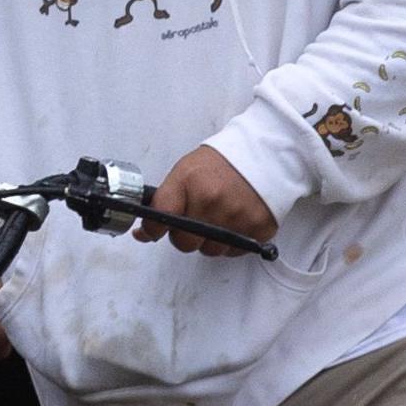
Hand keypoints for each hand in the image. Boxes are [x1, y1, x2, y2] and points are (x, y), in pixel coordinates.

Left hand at [137, 147, 276, 256]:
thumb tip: (142, 234)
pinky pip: (234, 252)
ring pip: (211, 251)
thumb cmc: (219, 164)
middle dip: (185, 236)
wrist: (263, 154)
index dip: (154, 229)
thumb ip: (163, 201)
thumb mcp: (185, 171)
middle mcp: (213, 201)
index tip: (155, 229)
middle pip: (185, 243)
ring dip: (210, 241)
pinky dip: (232, 242)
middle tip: (195, 219)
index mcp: (190, 183)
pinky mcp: (259, 229)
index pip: (161, 219)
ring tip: (219, 217)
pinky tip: (235, 221)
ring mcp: (238, 217)